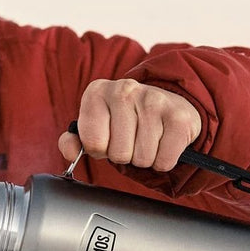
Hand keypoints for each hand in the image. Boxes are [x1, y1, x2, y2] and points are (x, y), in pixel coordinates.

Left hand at [58, 79, 201, 171]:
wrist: (167, 104)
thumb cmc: (125, 121)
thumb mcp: (95, 126)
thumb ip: (74, 141)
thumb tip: (71, 152)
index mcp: (96, 92)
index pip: (93, 144)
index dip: (101, 149)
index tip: (108, 138)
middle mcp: (124, 89)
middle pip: (119, 154)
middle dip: (125, 155)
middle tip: (131, 139)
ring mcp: (154, 100)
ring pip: (143, 158)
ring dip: (145, 158)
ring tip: (147, 139)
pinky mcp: (179, 116)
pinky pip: (164, 160)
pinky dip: (163, 160)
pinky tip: (163, 142)